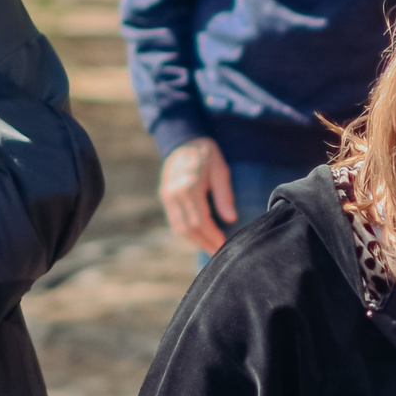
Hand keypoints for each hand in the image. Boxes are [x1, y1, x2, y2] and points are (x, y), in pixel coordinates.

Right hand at [159, 137, 235, 254]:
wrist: (184, 141)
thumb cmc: (208, 155)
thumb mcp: (221, 171)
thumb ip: (225, 195)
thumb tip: (231, 219)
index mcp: (189, 187)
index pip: (200, 220)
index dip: (212, 236)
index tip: (223, 245)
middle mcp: (174, 193)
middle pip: (188, 228)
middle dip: (204, 243)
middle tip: (219, 254)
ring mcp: (167, 196)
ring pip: (178, 227)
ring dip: (194, 241)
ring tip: (210, 249)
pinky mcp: (164, 197)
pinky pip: (174, 221)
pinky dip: (186, 233)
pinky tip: (199, 238)